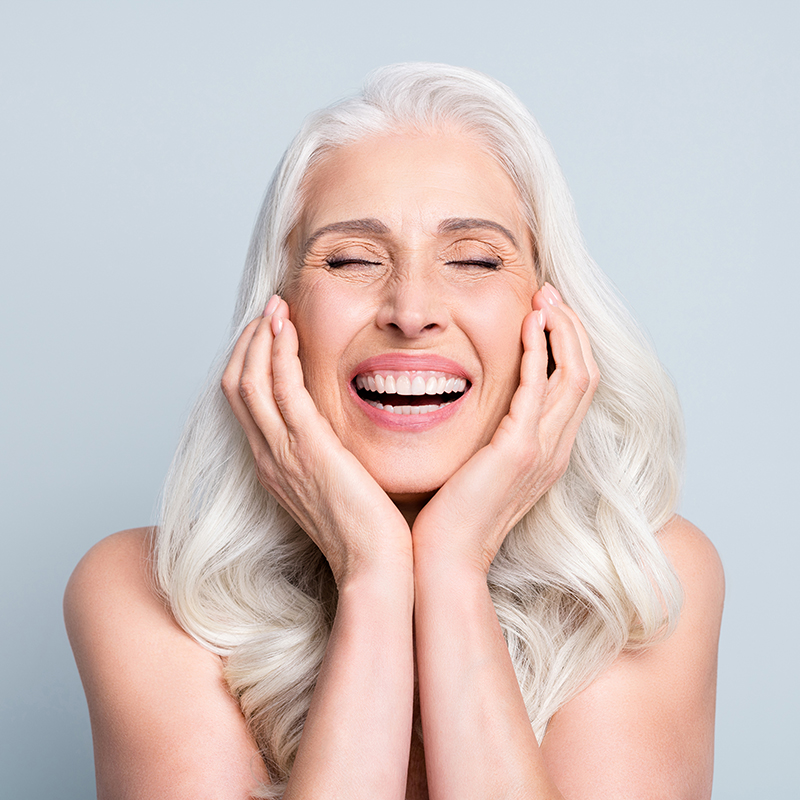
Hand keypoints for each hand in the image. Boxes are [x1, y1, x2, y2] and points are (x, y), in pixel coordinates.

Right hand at [221, 296, 411, 584]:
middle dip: (249, 342)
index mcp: (275, 466)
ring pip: (250, 381)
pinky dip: (279, 354)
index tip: (270, 333)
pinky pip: (280, 389)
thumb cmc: (367, 530)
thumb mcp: (337, 487)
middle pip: (237, 386)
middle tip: (269, 311)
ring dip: (260, 338)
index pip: (246, 404)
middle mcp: (269, 457)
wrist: (374, 566)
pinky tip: (288, 329)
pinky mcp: (306, 449)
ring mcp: (282, 454)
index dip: (251, 362)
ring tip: (275, 308)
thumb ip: (327, 456)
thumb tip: (337, 434)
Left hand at [411, 283, 598, 574]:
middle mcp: (555, 449)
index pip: (575, 387)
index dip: (568, 345)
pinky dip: (538, 351)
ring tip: (544, 297)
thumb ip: (491, 438)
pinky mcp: (519, 450)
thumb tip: (479, 409)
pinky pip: (539, 388)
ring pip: (575, 375)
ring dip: (562, 330)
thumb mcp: (480, 468)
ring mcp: (542, 451)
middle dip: (571, 328)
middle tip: (549, 293)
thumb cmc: (453, 516)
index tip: (547, 312)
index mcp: (548, 452)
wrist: (445, 560)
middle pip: (586, 373)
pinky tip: (528, 324)